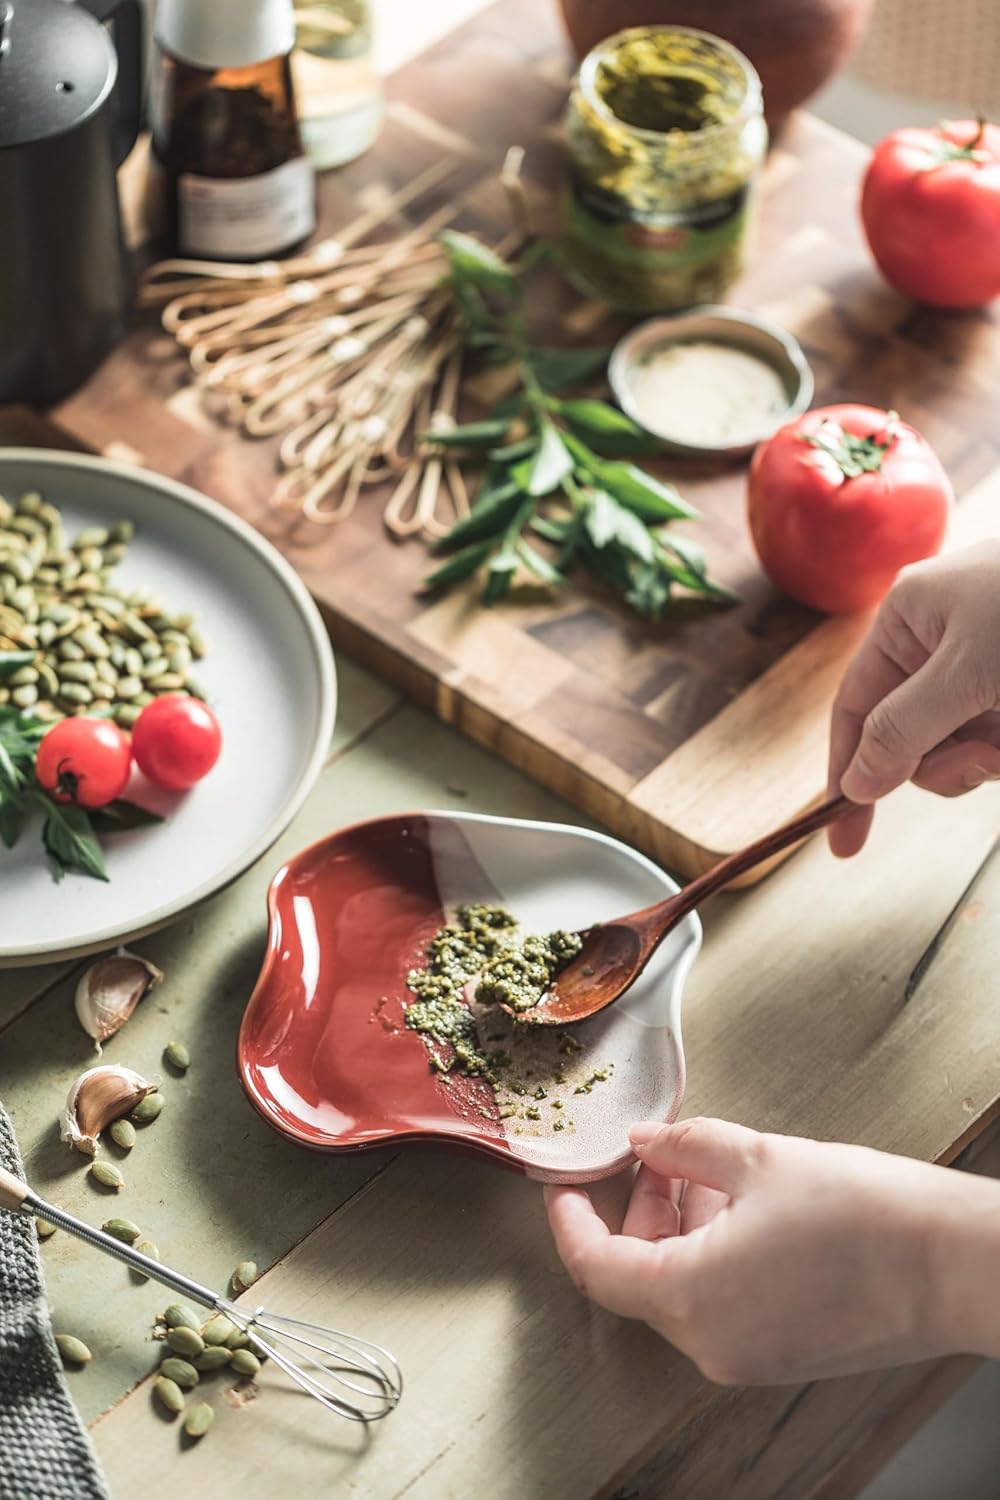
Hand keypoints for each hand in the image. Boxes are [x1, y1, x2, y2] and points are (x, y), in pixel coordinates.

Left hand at [545, 1117, 999, 1384]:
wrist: (954, 1265)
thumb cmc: (864, 1213)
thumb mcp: (758, 1158)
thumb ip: (684, 1148)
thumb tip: (644, 1141)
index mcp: (691, 1297)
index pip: (596, 1267)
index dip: (569, 1221)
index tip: (562, 1184)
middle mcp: (710, 1343)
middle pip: (638, 1276)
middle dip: (637, 1210)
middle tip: (658, 1154)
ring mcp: (746, 1356)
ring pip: (679, 1289)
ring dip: (677, 1229)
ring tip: (704, 1168)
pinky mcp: (779, 1354)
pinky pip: (718, 1305)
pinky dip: (710, 1255)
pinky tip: (738, 1205)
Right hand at [827, 540, 999, 856]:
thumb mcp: (968, 672)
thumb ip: (906, 729)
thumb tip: (856, 783)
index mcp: (907, 620)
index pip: (856, 708)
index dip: (847, 773)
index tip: (844, 844)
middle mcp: (939, 641)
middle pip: (911, 737)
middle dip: (950, 761)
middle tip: (992, 759)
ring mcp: (983, 664)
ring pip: (961, 744)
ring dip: (991, 754)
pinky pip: (995, 737)